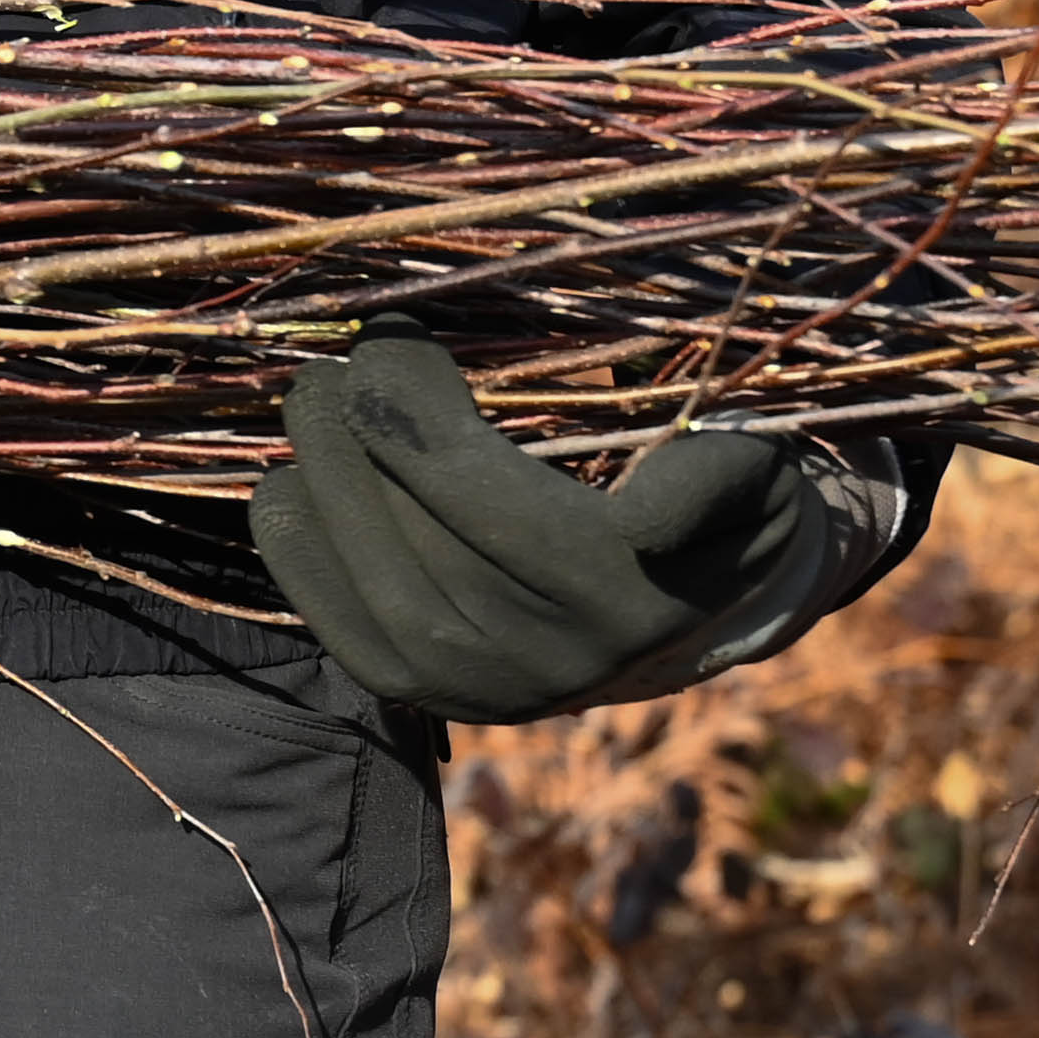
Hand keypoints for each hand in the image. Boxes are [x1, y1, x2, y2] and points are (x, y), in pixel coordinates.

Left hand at [251, 330, 845, 721]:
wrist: (692, 614)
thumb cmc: (711, 509)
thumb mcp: (749, 473)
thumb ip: (715, 472)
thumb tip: (646, 502)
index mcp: (631, 596)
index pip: (491, 502)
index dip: (417, 412)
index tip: (387, 336)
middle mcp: (558, 661)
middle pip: (419, 542)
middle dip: (353, 440)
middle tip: (328, 368)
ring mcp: (491, 692)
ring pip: (373, 586)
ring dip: (319, 484)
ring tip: (309, 406)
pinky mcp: (434, 701)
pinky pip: (341, 631)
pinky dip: (300, 552)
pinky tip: (288, 481)